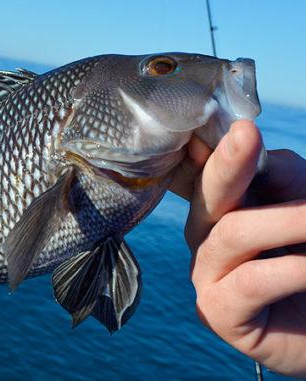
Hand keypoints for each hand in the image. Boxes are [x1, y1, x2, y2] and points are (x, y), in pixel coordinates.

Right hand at [175, 120, 305, 377]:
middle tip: (246, 135)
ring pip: (232, 233)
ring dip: (284, 221)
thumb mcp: (303, 203)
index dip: (204, 146)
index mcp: (221, 205)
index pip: (200, 169)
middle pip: (207, 193)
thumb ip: (279, 173)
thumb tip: (248, 144)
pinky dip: (288, 270)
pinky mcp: (217, 311)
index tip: (219, 121)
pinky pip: (249, 282)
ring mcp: (207, 273)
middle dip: (227, 163)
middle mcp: (205, 235)